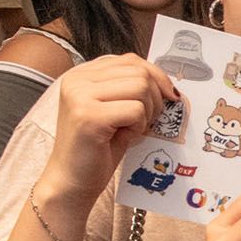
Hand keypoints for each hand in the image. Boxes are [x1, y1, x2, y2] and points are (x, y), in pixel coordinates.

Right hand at [44, 54, 176, 202]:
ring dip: (147, 112)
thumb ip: (131, 87)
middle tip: (146, 120)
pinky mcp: (88, 116)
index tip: (166, 96)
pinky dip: (139, 126)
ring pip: (140, 87)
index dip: (156, 76)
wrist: (72, 180)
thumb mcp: (115, 108)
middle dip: (155, 97)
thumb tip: (167, 82)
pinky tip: (125, 137)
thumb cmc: (98, 147)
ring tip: (132, 128)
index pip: (131, 60)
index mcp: (82, 74)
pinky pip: (136, 110)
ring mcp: (80, 96)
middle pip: (139, 72)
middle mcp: (77, 80)